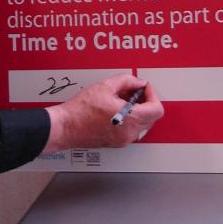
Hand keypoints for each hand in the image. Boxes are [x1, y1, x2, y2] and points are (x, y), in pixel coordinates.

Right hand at [43, 75, 163, 150]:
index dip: (152, 95)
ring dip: (138, 110)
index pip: (157, 109)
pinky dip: (129, 118)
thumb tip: (138, 82)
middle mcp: (130, 133)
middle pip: (152, 117)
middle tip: (133, 91)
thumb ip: (127, 81)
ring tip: (122, 99)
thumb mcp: (105, 86)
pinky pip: (132, 129)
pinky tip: (115, 109)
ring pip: (142, 124)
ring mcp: (124, 140)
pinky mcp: (117, 143)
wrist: (65, 127)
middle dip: (145, 102)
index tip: (143, 87)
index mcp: (131, 120)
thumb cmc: (81, 110)